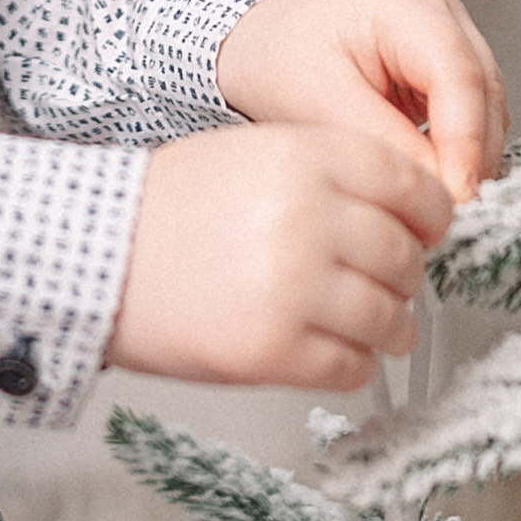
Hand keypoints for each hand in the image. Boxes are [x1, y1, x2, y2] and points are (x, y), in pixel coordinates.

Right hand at [106, 121, 452, 391]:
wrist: (91, 257)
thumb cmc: (165, 208)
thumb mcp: (252, 154)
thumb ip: (330, 174)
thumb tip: (405, 216)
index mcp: (306, 158)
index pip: (414, 189)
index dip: (429, 218)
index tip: (425, 233)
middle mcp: (309, 218)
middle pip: (406, 257)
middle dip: (403, 277)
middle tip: (385, 283)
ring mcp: (294, 287)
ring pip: (389, 317)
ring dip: (386, 327)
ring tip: (366, 325)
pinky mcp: (274, 350)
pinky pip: (353, 366)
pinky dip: (351, 364)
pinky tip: (327, 350)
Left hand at [213, 0, 507, 204]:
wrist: (259, 44)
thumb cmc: (279, 59)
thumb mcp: (322, 104)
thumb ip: (386, 145)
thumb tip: (440, 190)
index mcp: (405, 1)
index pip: (458, 75)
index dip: (465, 142)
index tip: (456, 197)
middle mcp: (438, 6)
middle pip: (482, 88)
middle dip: (472, 155)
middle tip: (449, 212)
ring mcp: (448, 28)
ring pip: (486, 102)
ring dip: (470, 155)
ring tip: (438, 201)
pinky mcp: (445, 58)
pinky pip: (472, 107)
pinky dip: (459, 146)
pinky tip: (435, 177)